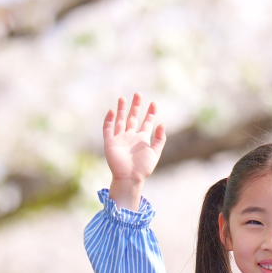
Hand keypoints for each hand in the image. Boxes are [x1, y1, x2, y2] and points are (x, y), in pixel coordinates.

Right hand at [102, 93, 165, 207]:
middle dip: (136, 106)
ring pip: (120, 120)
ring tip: (123, 98)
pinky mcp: (110, 142)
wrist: (129, 177)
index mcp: (142, 139)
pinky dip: (109, 120)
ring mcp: (120, 139)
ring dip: (122, 110)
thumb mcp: (155, 152)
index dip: (151, 112)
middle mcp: (130, 137)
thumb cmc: (143, 168)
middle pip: (133, 118)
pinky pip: (108, 129)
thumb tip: (163, 124)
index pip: (147, 122)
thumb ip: (159, 139)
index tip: (154, 103)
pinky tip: (112, 111)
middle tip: (138, 94)